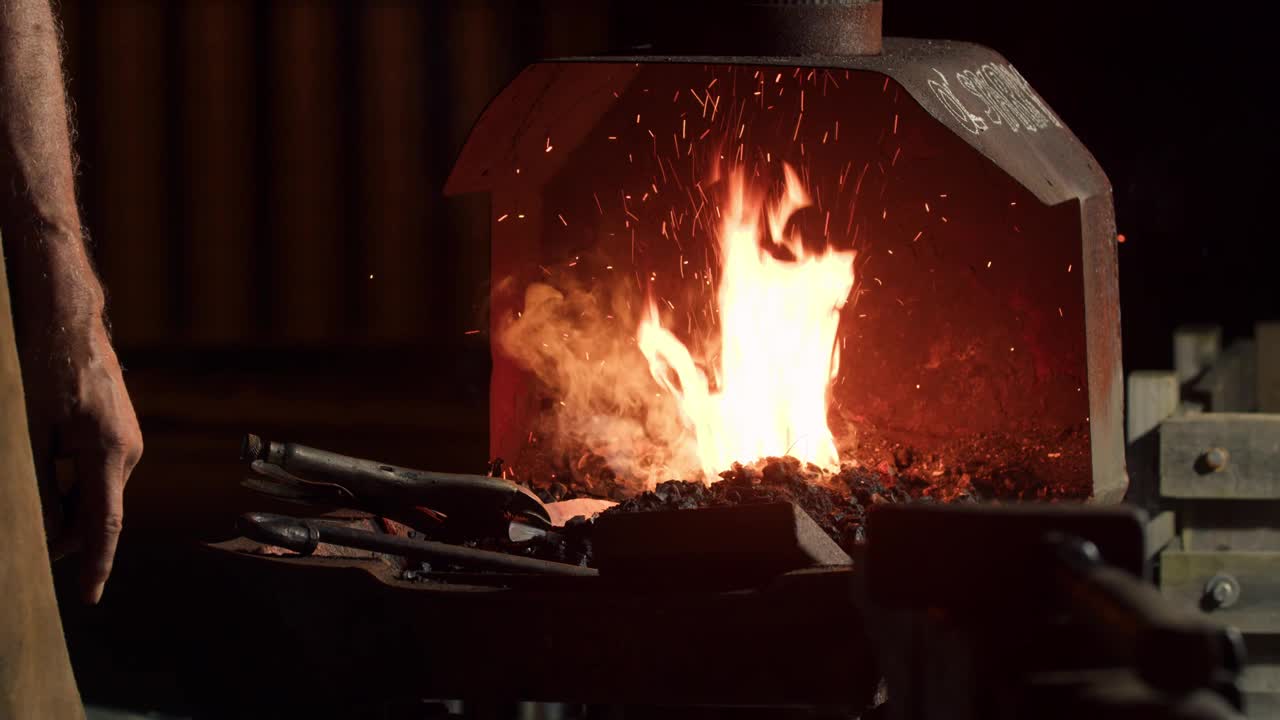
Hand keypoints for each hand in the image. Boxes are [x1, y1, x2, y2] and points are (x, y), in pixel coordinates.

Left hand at [21, 312, 142, 604]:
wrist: (66, 318)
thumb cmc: (44, 366)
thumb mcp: (31, 429)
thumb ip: (41, 484)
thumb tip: (50, 532)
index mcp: (110, 452)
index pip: (105, 523)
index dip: (96, 564)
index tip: (89, 597)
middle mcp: (129, 450)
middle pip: (97, 511)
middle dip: (64, 532)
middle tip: (23, 541)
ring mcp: (128, 441)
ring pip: (93, 493)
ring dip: (63, 504)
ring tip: (29, 488)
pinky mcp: (120, 432)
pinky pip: (95, 474)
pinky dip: (70, 484)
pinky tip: (45, 467)